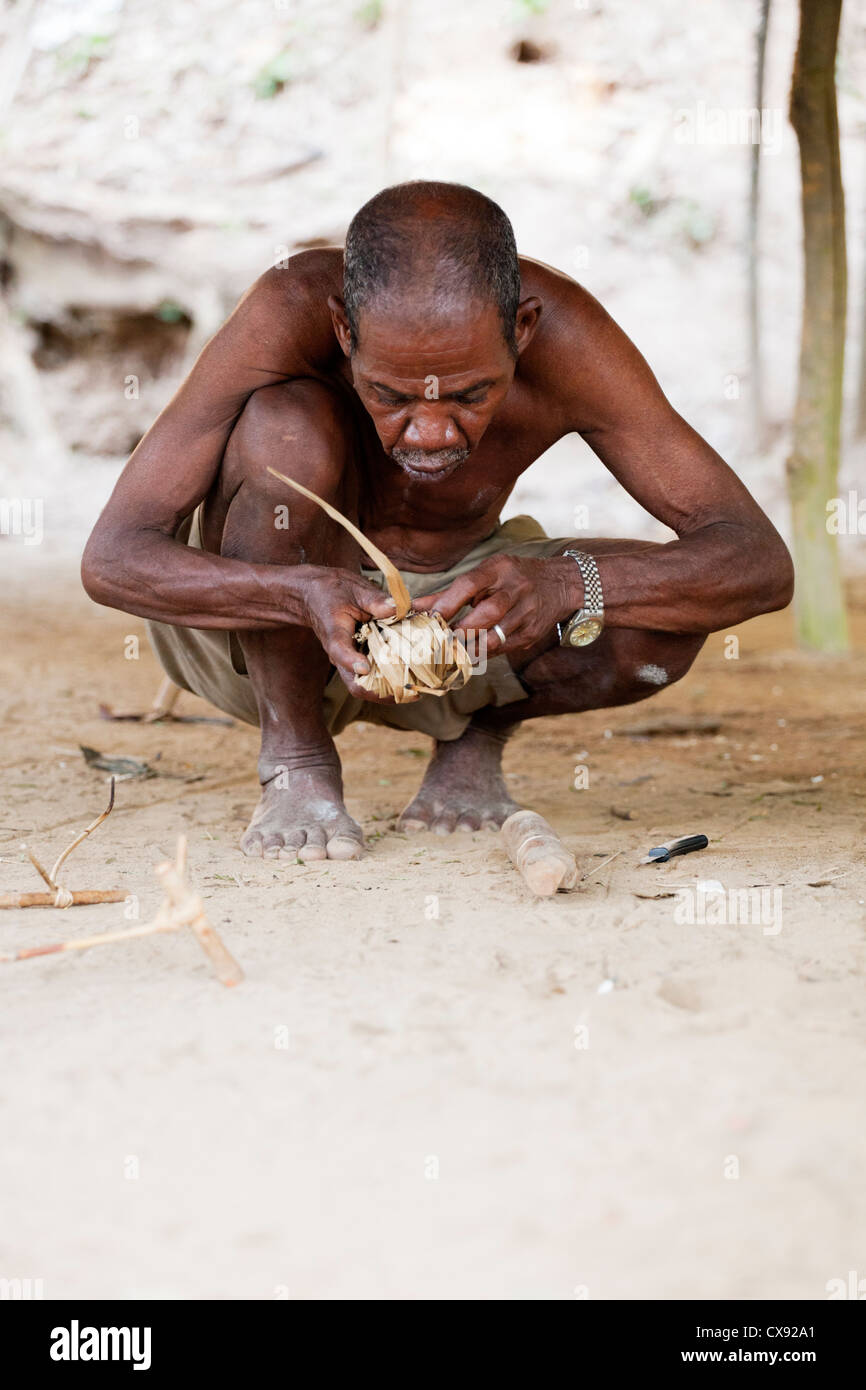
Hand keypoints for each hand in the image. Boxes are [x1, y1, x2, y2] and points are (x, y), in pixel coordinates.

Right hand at [299, 567, 399, 699]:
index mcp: (334, 633)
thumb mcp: (355, 590)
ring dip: (389, 690)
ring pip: (365, 686)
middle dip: (381, 692)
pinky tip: (410, 677)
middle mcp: (339, 655)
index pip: (339, 651)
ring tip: (414, 687)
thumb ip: (376, 600)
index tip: (365, 668)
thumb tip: (398, 608)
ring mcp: (348, 662)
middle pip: (355, 684)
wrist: (317, 596)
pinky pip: (372, 679)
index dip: (351, 662)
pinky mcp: (357, 663)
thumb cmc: (334, 591)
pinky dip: (390, 682)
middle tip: (409, 689)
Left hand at [415, 553, 579, 655]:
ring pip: (494, 637)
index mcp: (500, 569)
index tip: (429, 618)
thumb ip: (450, 592)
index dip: (448, 603)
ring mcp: (526, 613)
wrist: (560, 584)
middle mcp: (516, 589)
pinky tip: (466, 657)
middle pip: (486, 614)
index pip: (470, 584)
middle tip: (437, 641)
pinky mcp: (531, 634)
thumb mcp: (486, 574)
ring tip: (448, 653)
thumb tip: (415, 607)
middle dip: (459, 630)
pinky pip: (502, 649)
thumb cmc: (512, 577)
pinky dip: (481, 654)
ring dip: (468, 648)